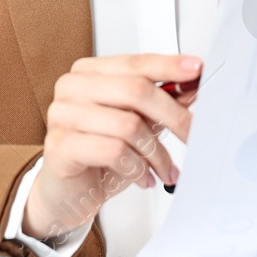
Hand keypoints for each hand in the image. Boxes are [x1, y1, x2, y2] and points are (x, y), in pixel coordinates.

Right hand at [23, 53, 199, 240]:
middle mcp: (72, 87)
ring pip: (129, 125)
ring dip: (156, 153)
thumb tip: (191, 88)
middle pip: (136, 90)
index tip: (195, 70)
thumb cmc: (100, 156)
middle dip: (173, 115)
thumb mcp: (137, 125)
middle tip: (192, 135)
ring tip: (164, 169)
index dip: (169, 66)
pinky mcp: (60, 145)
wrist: (69, 194)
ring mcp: (63, 114)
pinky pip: (114, 151)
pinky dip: (137, 168)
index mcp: (89, 72)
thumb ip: (160, 103)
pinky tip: (143, 178)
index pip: (135, 63)